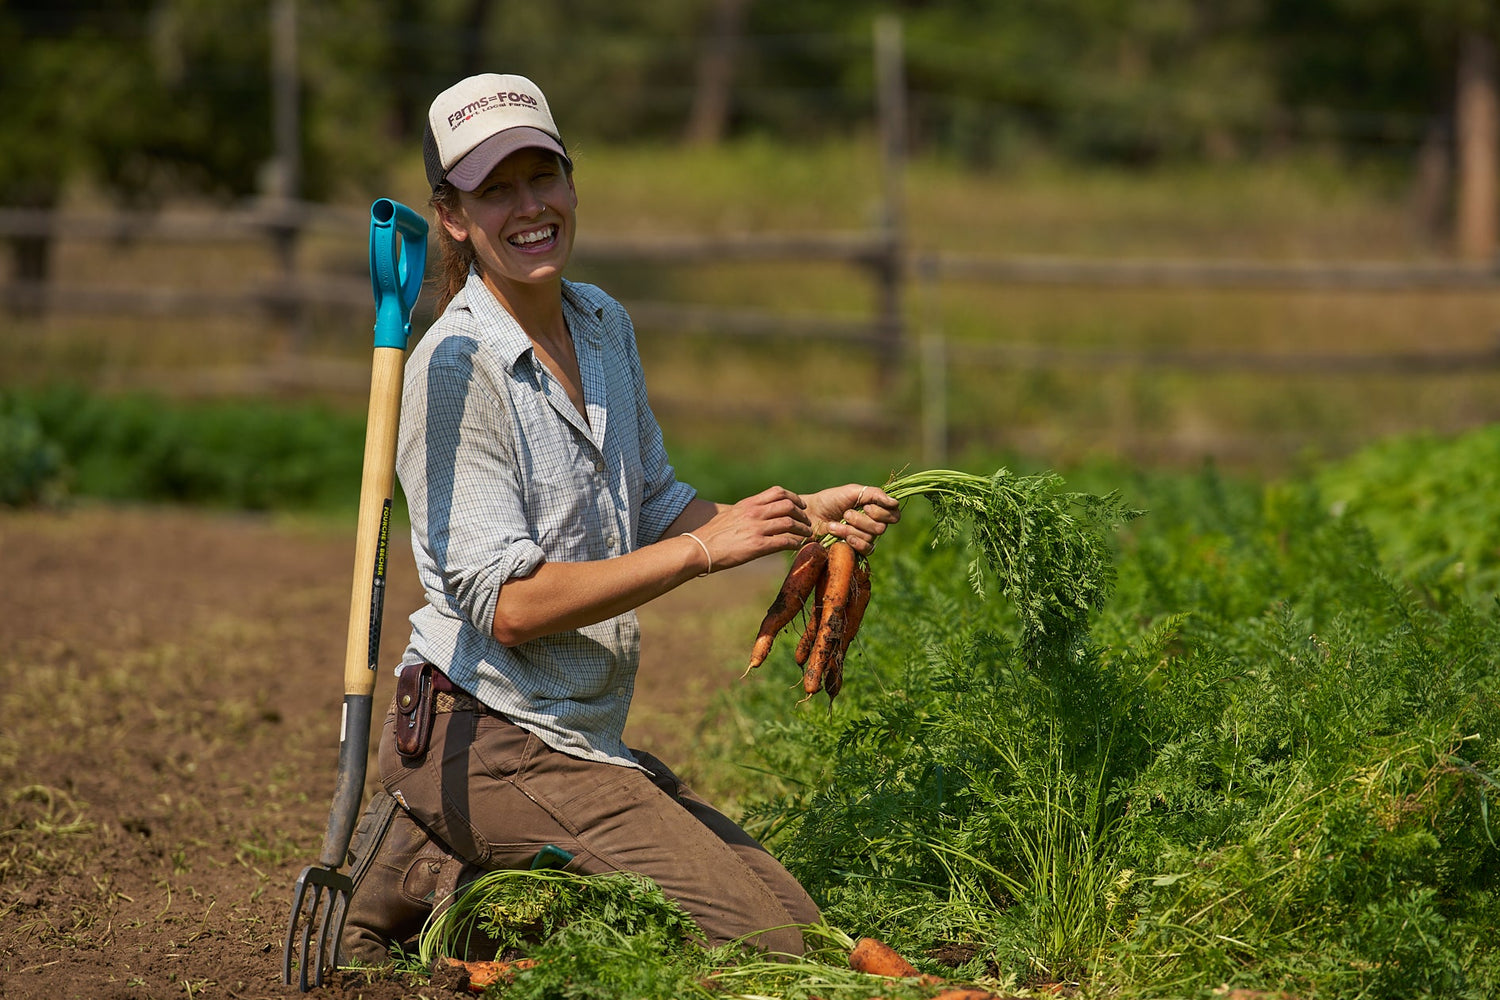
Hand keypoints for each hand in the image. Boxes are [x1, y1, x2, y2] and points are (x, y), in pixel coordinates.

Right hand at [688, 486, 811, 571]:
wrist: (700, 548)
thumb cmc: (713, 534)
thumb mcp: (731, 515)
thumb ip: (748, 512)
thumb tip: (761, 514)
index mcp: (748, 504)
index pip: (778, 492)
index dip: (794, 498)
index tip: (800, 506)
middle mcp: (754, 513)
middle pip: (788, 506)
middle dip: (802, 514)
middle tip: (806, 522)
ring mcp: (757, 529)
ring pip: (790, 523)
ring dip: (802, 529)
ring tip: (806, 535)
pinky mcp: (757, 546)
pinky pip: (784, 541)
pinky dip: (795, 543)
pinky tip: (797, 546)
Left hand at [802, 483, 899, 555]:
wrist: (810, 515)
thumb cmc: (830, 500)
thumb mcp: (853, 491)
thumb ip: (875, 494)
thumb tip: (894, 502)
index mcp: (876, 509)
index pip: (894, 515)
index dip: (882, 512)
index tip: (866, 506)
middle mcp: (873, 524)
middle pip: (881, 527)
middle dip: (861, 520)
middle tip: (845, 514)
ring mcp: (865, 537)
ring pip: (870, 537)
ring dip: (850, 529)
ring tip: (834, 524)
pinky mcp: (855, 549)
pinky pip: (866, 549)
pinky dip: (855, 542)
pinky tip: (844, 539)